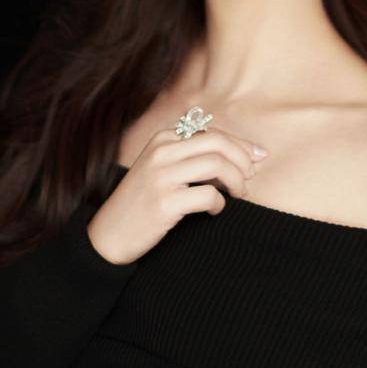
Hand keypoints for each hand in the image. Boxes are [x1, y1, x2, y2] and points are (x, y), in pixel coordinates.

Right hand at [86, 125, 268, 263]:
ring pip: (217, 165)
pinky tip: (215, 211)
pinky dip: (220, 204)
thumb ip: (190, 155)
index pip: (212, 133)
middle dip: (243, 159)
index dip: (240, 145)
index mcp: (162, 139)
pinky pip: (209, 196)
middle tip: (250, 177)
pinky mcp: (165, 202)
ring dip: (237, 181)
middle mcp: (161, 152)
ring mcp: (161, 176)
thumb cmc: (142, 202)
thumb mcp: (159, 167)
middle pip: (218, 143)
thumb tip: (239, 153)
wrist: (109, 234)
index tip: (257, 157)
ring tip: (238, 194)